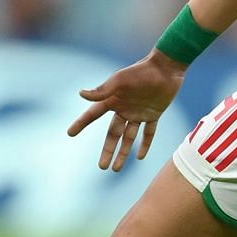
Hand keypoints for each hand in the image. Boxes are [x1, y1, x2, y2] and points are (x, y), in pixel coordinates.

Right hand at [67, 50, 187, 171]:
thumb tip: (81, 94)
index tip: (70, 133)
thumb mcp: (120, 80)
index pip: (93, 114)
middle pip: (113, 134)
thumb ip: (102, 90)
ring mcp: (138, 112)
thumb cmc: (141, 71)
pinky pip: (148, 133)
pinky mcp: (154, 114)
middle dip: (107, 150)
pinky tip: (140, 157)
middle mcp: (123, 108)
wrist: (166, 67)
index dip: (81, 123)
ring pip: (129, 137)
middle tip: (101, 167)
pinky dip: (145, 144)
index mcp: (113, 99)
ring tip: (116, 169)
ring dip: (123, 152)